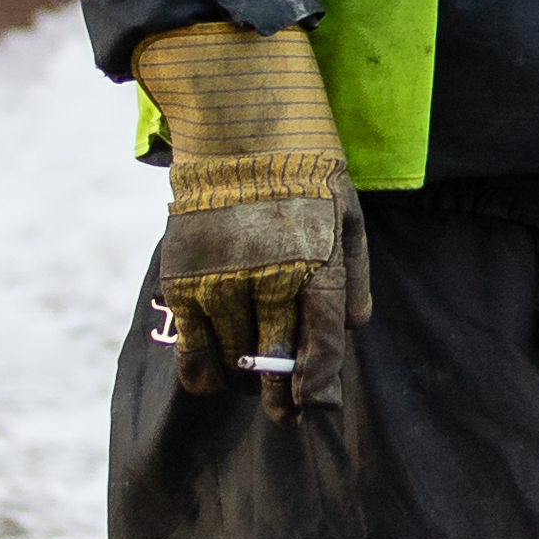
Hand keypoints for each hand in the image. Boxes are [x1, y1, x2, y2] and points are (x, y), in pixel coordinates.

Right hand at [130, 20, 368, 416]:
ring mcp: (222, 281)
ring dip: (244, 382)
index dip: (318, 386)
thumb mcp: (349, 211)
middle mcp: (269, 279)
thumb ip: (352, 273)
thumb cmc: (304, 165)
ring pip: (232, 362)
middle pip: (275, 365)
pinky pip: (189, 349)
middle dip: (282, 400)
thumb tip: (355, 326)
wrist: (236, 121)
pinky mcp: (183, 279)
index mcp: (317, 264)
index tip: (315, 409)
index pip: (322, 345)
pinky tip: (214, 378)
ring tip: (253, 383)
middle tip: (286, 416)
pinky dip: (201, 374)